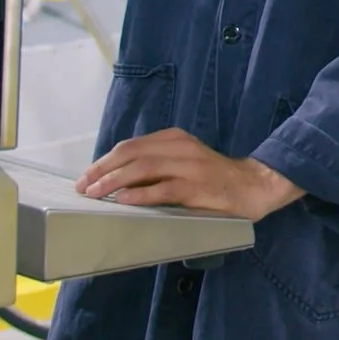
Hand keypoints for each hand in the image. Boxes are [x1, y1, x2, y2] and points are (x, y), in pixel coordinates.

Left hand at [74, 128, 305, 220]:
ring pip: (143, 168)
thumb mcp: (184, 162)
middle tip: (84, 187)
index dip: (104, 161)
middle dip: (103, 170)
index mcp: (174, 139)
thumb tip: (118, 182)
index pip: (131, 146)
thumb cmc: (215, 178)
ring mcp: (190, 166)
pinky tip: (124, 200)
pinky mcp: (198, 187)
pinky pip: (163, 189)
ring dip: (115, 181)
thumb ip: (157, 166)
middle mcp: (180, 147)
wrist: (254, 185)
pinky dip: (140, 194)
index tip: (86, 177)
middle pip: (131, 153)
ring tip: (96, 194)